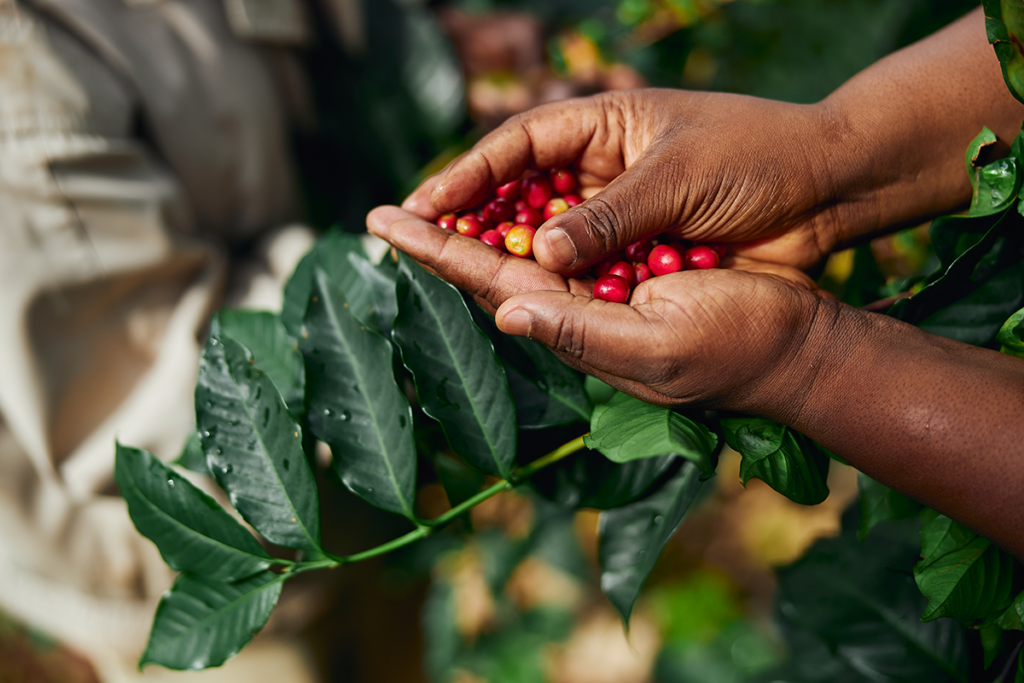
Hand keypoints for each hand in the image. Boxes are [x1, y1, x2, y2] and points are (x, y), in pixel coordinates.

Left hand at [367, 205, 833, 414]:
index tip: (384, 223)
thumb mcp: (659, 346)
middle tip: (389, 211)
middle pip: (494, 263)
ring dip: (481, 223)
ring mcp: (606, 288)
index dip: (435, 249)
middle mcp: (580, 307)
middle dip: (441, 236)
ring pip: (529, 248)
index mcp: (575, 326)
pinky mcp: (634, 267)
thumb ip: (581, 331)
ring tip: (433, 203)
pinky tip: (512, 202)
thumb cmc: (737, 347)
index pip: (489, 280)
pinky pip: (573, 239)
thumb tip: (507, 310)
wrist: (795, 342)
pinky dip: (538, 217)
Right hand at [401, 89, 841, 273]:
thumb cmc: (757, 159)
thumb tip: (543, 255)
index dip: (465, 177)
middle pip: (517, 195)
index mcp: (604, 127)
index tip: (421, 206)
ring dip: (506, 257)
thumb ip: (611, 216)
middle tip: (412, 245)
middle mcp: (600, 170)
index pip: (516, 147)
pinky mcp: (636, 254)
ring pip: (545, 238)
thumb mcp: (680, 178)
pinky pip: (584, 272)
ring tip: (450, 278)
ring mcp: (616, 214)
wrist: (827, 192)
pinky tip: (523, 303)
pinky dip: (556, 287)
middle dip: (467, 220)